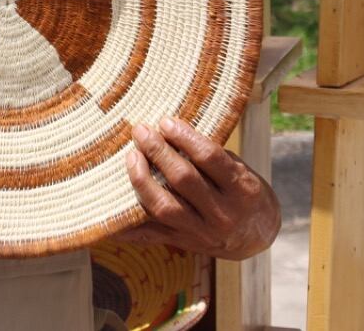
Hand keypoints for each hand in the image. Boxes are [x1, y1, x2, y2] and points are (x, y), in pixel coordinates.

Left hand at [118, 116, 280, 260]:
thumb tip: (168, 129)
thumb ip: (209, 156)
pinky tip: (107, 210)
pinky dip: (126, 225)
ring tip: (130, 156)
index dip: (185, 137)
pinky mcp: (183, 243)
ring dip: (142, 179)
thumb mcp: (238, 170)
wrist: (256, 236)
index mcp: (242, 189)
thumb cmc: (243, 192)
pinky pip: (150, 235)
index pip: (210, 158)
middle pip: (183, 179)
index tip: (165, 121)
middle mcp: (222, 214)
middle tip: (141, 131)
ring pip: (164, 206)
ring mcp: (201, 233)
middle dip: (158, 151)